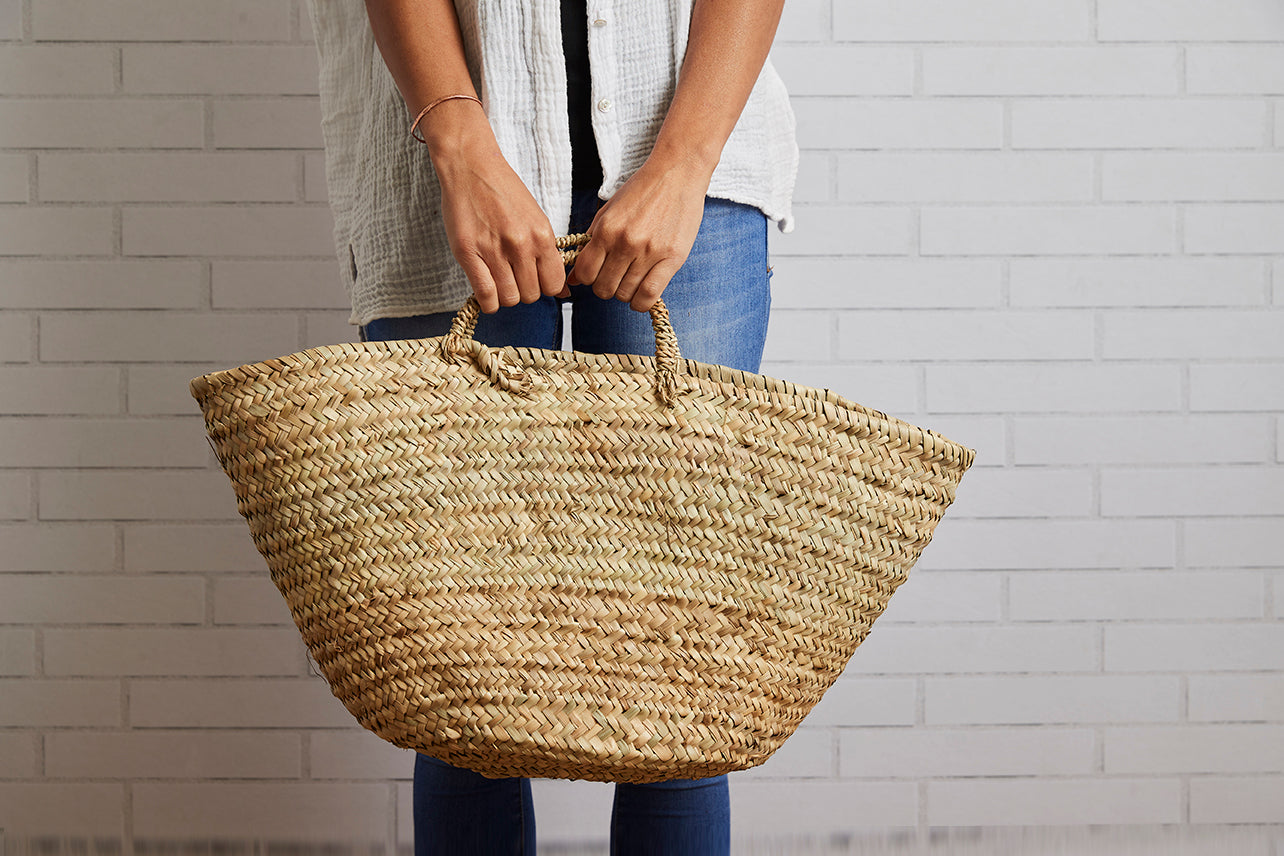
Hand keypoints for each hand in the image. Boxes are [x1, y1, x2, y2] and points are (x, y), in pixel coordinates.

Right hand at [430, 107, 568, 312]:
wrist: (471, 166)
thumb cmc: (504, 192)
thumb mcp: (536, 219)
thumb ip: (549, 255)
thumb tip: (564, 291)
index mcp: (542, 235)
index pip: (553, 285)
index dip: (544, 287)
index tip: (534, 278)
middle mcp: (521, 245)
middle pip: (531, 295)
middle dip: (524, 291)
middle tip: (513, 276)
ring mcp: (494, 250)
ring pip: (509, 298)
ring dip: (505, 296)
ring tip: (498, 279)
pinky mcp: (468, 253)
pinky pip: (485, 295)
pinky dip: (487, 301)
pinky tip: (486, 290)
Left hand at [568, 154, 710, 312]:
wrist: (677, 173)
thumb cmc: (642, 191)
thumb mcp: (608, 211)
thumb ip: (589, 243)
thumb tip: (573, 278)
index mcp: (606, 230)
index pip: (585, 273)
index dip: (588, 278)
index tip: (597, 273)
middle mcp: (625, 243)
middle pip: (603, 288)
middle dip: (605, 286)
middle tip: (615, 276)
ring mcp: (649, 252)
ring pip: (625, 294)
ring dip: (624, 292)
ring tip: (631, 280)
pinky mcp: (672, 258)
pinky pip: (649, 295)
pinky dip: (641, 302)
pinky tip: (641, 294)